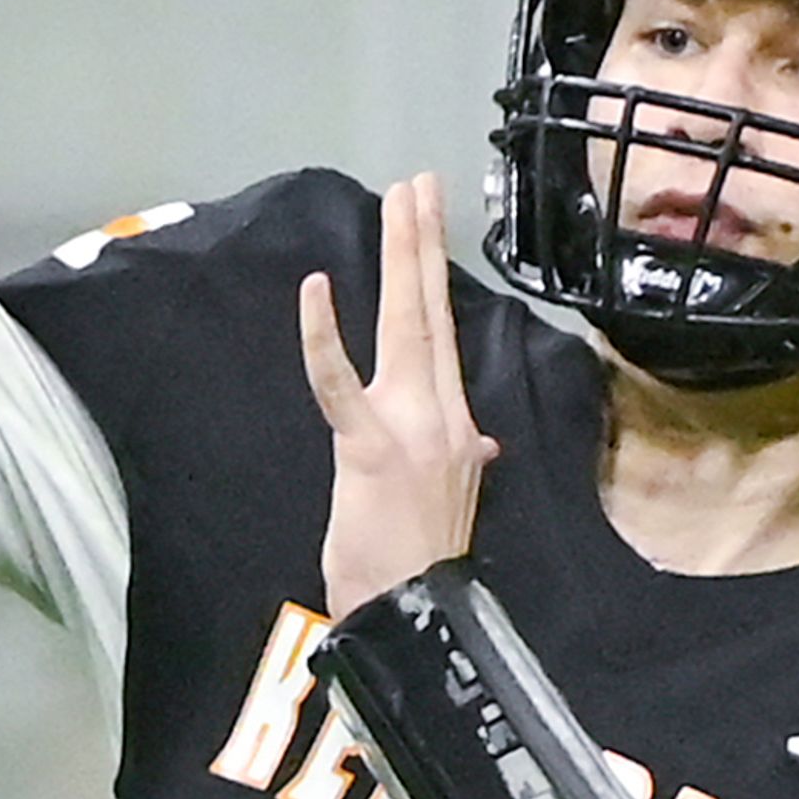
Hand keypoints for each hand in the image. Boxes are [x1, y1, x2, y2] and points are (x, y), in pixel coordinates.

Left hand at [297, 170, 498, 616]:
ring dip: (399, 260)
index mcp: (456, 424)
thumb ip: (463, 461)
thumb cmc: (418, 563)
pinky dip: (326, 338)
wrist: (412, 614)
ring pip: (405, 328)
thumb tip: (482, 446)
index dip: (436, 271)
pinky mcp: (370, 448)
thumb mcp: (451, 502)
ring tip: (398, 204)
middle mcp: (442, 415)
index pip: (445, 332)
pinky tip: (316, 289)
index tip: (429, 217)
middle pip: (431, 312)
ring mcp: (410, 428)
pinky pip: (341, 385)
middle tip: (417, 183)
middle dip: (422, 242)